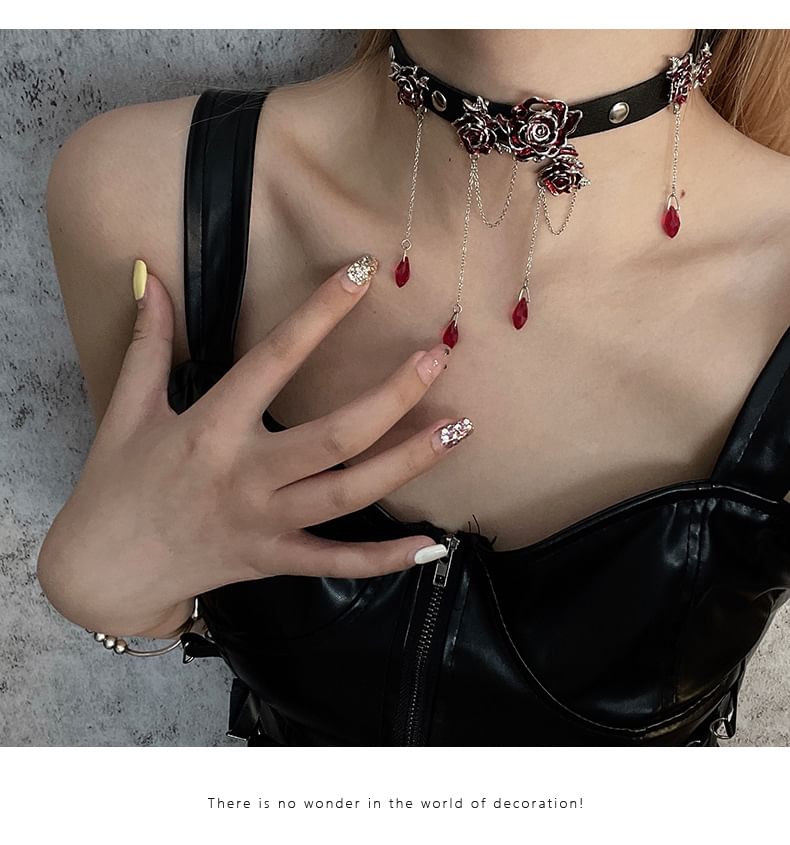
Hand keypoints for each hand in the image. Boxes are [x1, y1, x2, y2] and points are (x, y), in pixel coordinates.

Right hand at [37, 255, 473, 635]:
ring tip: (458, 431)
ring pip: (348, 495)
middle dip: (392, 396)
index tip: (362, 272)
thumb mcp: (126, 408)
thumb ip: (148, 342)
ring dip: (407, 464)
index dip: (320, 313)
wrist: (103, 572)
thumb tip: (150, 274)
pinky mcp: (274, 560)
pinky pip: (336, 564)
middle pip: (334, 435)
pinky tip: (434, 546)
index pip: (274, 359)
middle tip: (439, 358)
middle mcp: (245, 475)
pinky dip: (384, 559)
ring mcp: (265, 522)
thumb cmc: (115, 484)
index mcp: (210, 427)